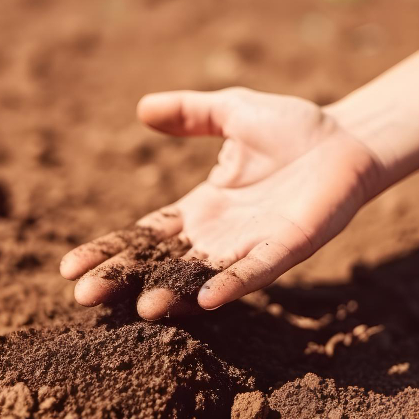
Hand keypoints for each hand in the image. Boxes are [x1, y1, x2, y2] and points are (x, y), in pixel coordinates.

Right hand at [60, 88, 384, 318]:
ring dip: (172, 292)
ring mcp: (251, 244)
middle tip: (84, 297)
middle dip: (124, 279)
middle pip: (161, 263)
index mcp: (201, 208)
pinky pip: (254, 271)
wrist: (348, 138)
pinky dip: (230, 284)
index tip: (70, 268)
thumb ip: (190, 114)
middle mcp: (220, 234)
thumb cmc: (292, 128)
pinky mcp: (286, 246)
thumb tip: (142, 109)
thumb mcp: (231, 112)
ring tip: (140, 308)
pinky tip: (204, 301)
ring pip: (202, 275)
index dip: (109, 250)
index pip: (144, 236)